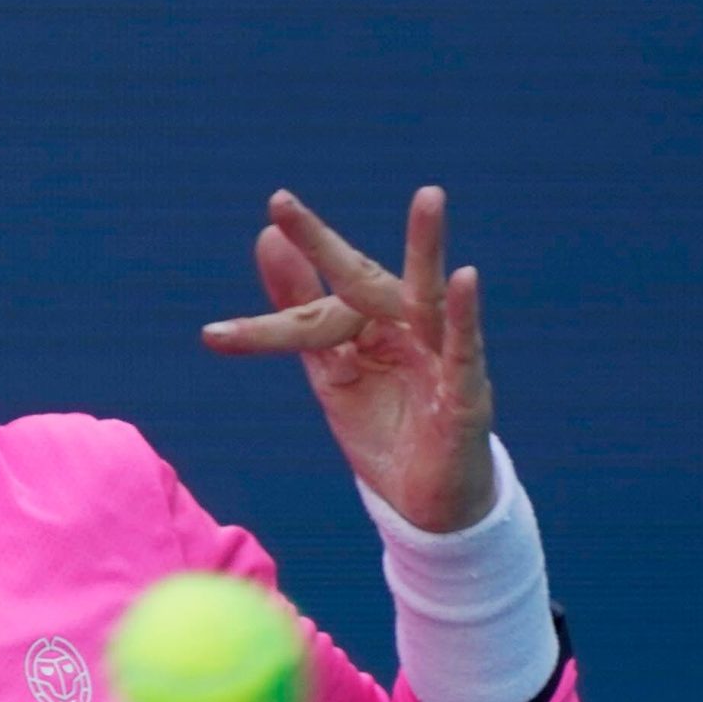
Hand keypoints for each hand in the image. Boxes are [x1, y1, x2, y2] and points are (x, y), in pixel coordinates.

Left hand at [203, 186, 497, 533]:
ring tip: (429, 198)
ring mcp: (439, 359)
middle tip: (280, 202)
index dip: (269, 314)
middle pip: (360, 283)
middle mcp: (406, 330)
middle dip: (322, 246)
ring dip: (428, 249)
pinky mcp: (466, 395)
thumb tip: (267, 238)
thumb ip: (299, 311)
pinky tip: (465, 278)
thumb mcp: (330, 369)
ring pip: (429, 299)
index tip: (236, 278)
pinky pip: (465, 351)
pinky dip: (465, 317)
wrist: (426, 503)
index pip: (312, 311)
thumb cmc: (384, 428)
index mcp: (369, 326)